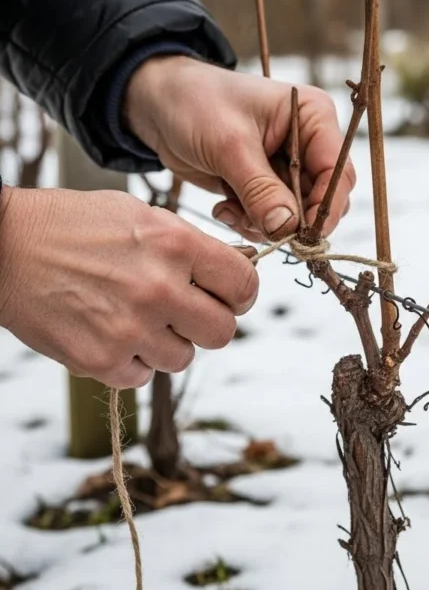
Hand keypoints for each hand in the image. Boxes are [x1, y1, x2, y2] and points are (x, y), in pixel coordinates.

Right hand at [0, 187, 257, 386]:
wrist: (5, 248)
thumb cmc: (71, 225)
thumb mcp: (139, 214)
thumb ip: (189, 245)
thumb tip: (234, 268)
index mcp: (174, 244)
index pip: (244, 285)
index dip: (239, 293)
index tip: (228, 295)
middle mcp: (158, 289)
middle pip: (223, 332)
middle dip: (209, 323)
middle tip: (186, 312)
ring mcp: (130, 330)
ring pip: (183, 358)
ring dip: (167, 343)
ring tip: (136, 315)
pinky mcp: (102, 361)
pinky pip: (143, 376)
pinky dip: (132, 360)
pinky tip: (109, 330)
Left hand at [125, 57, 354, 240]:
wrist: (159, 106)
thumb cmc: (196, 104)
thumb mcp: (229, 145)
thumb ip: (260, 189)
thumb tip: (288, 228)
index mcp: (312, 117)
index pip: (338, 169)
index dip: (327, 205)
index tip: (305, 234)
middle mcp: (307, 143)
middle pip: (322, 198)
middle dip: (291, 219)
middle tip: (258, 225)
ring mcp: (286, 167)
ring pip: (296, 216)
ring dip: (265, 223)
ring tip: (231, 209)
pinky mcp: (264, 187)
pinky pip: (272, 219)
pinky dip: (249, 222)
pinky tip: (223, 207)